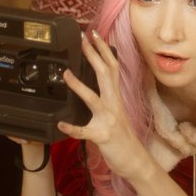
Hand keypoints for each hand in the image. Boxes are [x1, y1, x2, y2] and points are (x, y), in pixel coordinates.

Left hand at [58, 30, 153, 181]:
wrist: (135, 160)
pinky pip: (85, 132)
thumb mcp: (116, 112)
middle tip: (84, 39)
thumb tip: (99, 82)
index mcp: (116, 97)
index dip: (104, 49)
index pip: (112, 67)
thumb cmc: (122, 136)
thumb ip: (108, 97)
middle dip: (94, 55)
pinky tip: (61, 124)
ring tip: (65, 74)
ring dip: (79, 86)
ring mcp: (109, 120)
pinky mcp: (102, 137)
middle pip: (105, 75)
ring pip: (93, 99)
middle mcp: (114, 104)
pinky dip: (72, 128)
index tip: (95, 34)